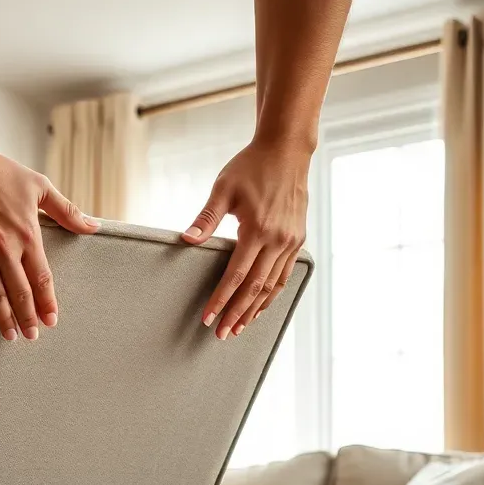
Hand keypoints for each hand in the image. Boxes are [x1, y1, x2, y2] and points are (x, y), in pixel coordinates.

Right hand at [0, 142, 99, 340]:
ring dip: (5, 319)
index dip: (47, 303)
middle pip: (20, 294)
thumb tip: (95, 226)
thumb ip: (67, 211)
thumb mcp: (38, 186)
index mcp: (27, 235)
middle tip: (32, 336)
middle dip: (28, 318)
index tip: (51, 321)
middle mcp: (5, 250)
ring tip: (11, 335)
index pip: (42, 279)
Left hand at [182, 140, 309, 337]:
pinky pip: (284, 276)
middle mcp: (277, 240)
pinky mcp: (297, 240)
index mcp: (257, 230)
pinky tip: (260, 307)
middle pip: (254, 289)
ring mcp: (290, 242)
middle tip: (222, 334)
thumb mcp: (223, 189)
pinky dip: (272, 295)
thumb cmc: (250, 167)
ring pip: (272, 287)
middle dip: (236, 314)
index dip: (220, 300)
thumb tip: (186, 240)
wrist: (286, 150)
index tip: (208, 319)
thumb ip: (206, 218)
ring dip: (255, 310)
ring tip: (240, 327)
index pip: (235, 276)